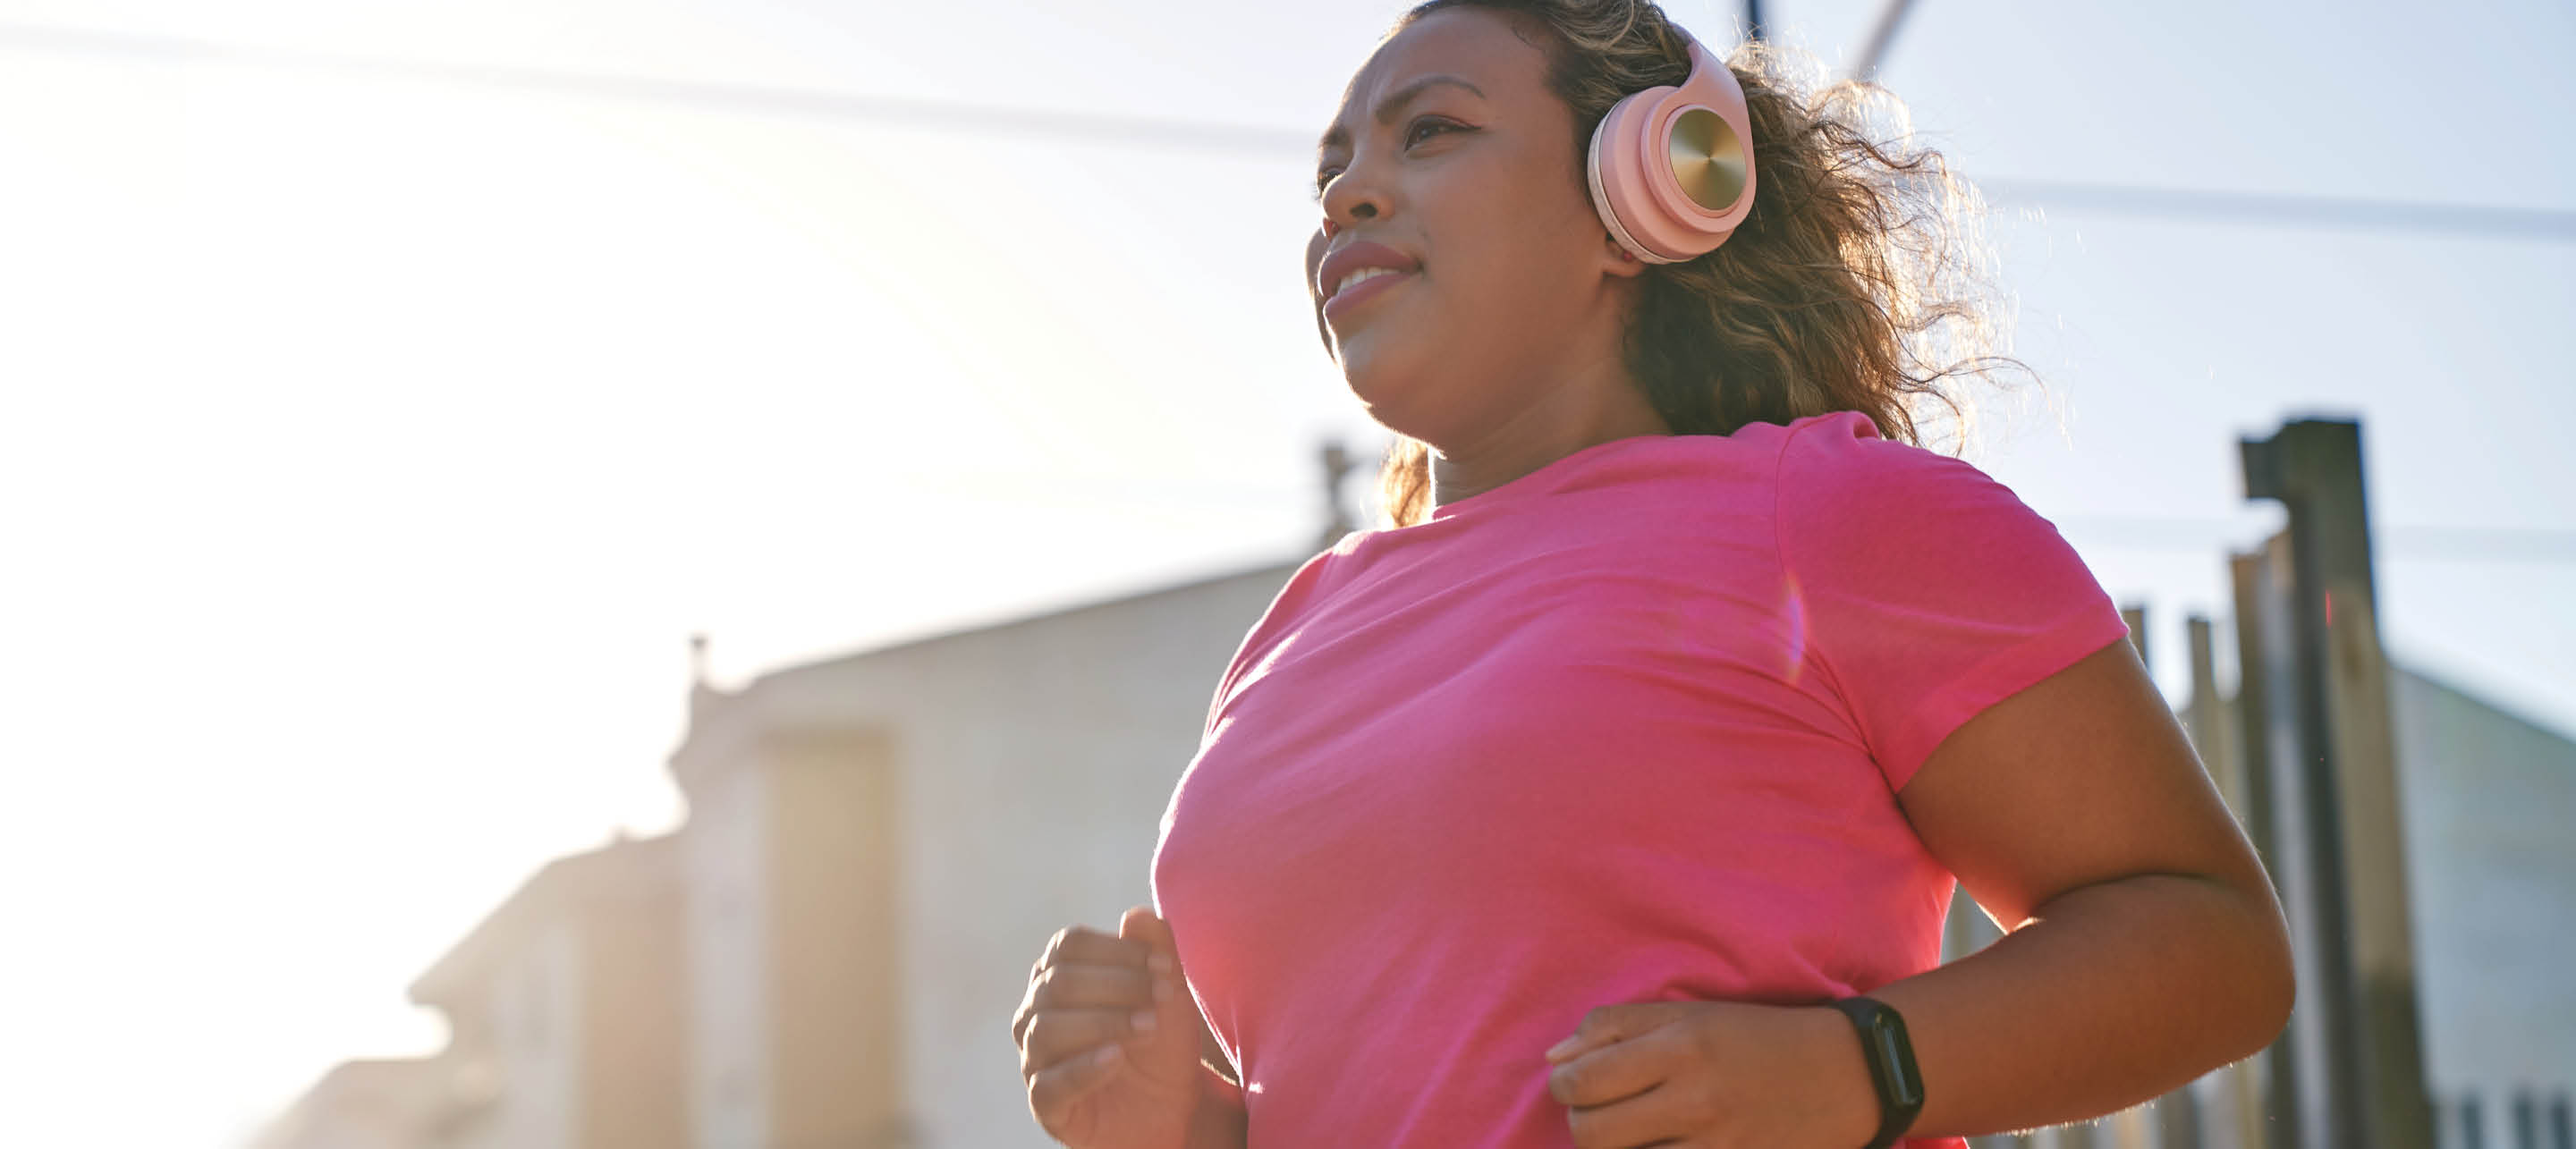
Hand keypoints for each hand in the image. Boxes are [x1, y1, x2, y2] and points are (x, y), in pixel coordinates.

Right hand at [1013, 906, 1211, 1148]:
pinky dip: (1084, 1068)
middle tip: (1162, 996)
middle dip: (1117, 985)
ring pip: (1046, 1029)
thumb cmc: (1161, 1043)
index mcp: (1058, 976)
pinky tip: (1117, 1058)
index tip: (1164, 966)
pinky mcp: (1045, 1106)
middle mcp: (1036, 1013)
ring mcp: (1035, 1060)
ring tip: (1148, 1028)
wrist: (1175, 1107)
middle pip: (1058, 983)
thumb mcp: (1170, 994)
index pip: (1068, 945)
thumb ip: (1157, 952)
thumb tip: (1137, 914)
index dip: (1117, 950)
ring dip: (1105, 1023)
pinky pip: (1048, 1085)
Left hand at [1542, 1000, 1881, 1147]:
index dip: (1564, 1086)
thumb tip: (1554, 1059)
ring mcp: (1718, 1143)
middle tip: (1601, 1110)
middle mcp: (1696, 1097)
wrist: (1846, 1074)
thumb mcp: (1689, 1013)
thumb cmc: (1756, 1037)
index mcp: (1680, 1044)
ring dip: (1617, 1148)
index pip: (1582, 1080)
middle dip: (1583, 1122)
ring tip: (1633, 1130)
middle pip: (1591, 1133)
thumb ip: (1614, 1027)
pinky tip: (1662, 1144)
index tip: (1576, 1082)